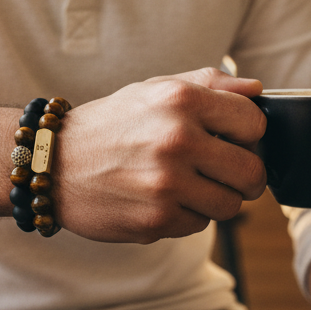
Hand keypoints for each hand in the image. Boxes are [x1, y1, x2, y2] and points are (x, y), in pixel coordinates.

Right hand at [54, 67, 266, 242]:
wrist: (52, 163)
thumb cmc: (108, 125)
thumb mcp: (152, 90)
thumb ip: (207, 84)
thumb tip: (258, 91)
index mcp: (180, 100)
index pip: (254, 123)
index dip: (247, 134)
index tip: (231, 140)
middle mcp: (176, 139)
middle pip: (252, 172)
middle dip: (242, 175)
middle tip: (221, 172)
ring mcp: (167, 183)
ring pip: (230, 205)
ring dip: (214, 198)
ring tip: (185, 186)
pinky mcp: (157, 219)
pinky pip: (199, 225)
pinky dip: (185, 215)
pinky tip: (159, 200)